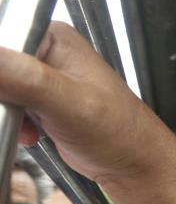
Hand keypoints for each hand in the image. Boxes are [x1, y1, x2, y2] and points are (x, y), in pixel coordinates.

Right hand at [0, 22, 172, 183]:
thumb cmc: (121, 134)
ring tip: (27, 126)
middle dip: (2, 96)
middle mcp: (44, 52)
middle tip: (17, 114)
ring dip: (5, 112)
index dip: (0, 71)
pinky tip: (30, 134)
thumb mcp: (71, 105)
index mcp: (53, 37)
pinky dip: (9, 123)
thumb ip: (26, 80)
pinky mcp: (36, 100)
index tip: (6, 96)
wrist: (134, 166)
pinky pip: (4, 105)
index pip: (2, 37)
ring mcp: (39, 77)